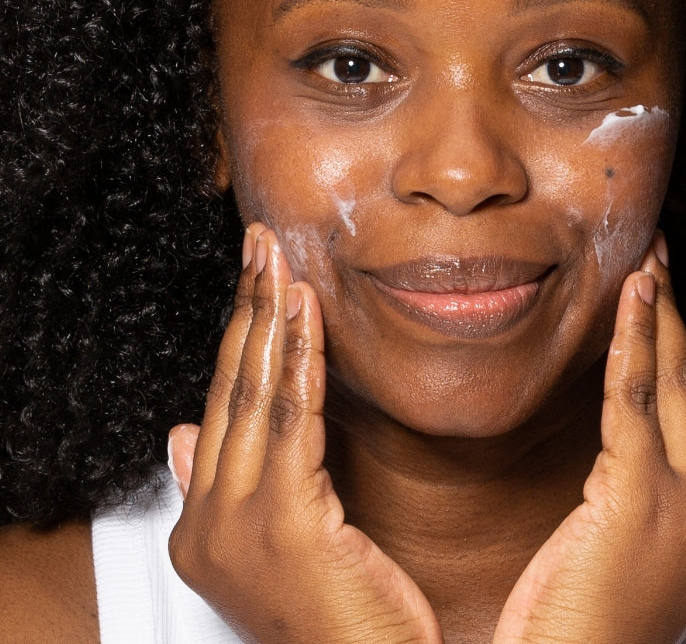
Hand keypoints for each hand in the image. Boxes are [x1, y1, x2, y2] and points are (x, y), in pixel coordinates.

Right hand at [168, 224, 443, 643]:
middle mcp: (207, 523)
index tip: (252, 280)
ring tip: (276, 259)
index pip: (219, 406)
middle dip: (244, 308)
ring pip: (252, 394)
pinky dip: (297, 355)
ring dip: (267, 317)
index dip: (235, 337)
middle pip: (228, 388)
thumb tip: (180, 434)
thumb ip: (219, 489)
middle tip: (258, 243)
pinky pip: (291, 417)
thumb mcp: (274, 548)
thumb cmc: (339, 622)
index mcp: (201, 527)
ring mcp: (238, 524)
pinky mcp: (282, 521)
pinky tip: (302, 309)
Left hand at [492, 234, 685, 643]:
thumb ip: (656, 481)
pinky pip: (636, 398)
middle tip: (660, 261)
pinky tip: (632, 303)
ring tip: (648, 266)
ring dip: (658, 316)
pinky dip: (633, 341)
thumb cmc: (590, 614)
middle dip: (676, 318)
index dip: (684, 354)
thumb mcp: (637, 541)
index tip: (667, 306)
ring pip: (673, 384)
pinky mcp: (643, 495)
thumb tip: (656, 424)